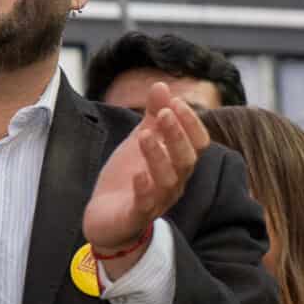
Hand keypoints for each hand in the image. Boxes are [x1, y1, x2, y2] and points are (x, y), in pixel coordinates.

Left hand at [82, 82, 207, 278]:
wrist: (105, 219)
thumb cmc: (129, 179)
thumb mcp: (140, 142)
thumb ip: (152, 116)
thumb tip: (161, 84)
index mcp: (178, 164)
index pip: (198, 143)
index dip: (190, 123)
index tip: (175, 101)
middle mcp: (173, 184)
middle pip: (187, 160)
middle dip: (177, 135)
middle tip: (163, 113)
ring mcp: (156, 201)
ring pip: (168, 181)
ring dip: (158, 156)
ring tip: (144, 136)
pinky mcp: (135, 217)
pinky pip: (145, 205)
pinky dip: (143, 189)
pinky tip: (137, 175)